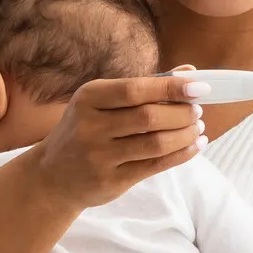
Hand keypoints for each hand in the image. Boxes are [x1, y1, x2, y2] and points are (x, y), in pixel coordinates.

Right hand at [29, 70, 207, 208]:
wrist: (52, 176)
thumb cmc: (84, 131)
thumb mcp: (102, 103)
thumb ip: (144, 87)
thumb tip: (189, 72)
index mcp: (88, 98)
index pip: (135, 89)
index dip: (171, 88)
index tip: (199, 87)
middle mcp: (90, 126)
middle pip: (148, 117)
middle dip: (182, 113)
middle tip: (197, 111)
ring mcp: (99, 156)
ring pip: (155, 143)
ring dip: (185, 135)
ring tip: (197, 128)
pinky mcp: (111, 181)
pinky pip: (155, 166)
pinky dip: (181, 155)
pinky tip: (194, 146)